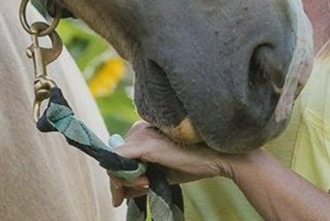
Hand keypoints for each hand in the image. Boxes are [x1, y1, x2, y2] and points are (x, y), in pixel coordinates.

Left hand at [107, 121, 242, 206]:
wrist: (216, 157)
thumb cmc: (192, 164)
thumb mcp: (161, 174)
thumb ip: (141, 179)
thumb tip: (121, 194)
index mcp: (143, 131)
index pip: (119, 155)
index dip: (118, 177)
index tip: (120, 197)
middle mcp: (139, 128)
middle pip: (114, 158)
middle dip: (118, 182)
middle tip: (122, 201)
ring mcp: (141, 134)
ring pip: (114, 161)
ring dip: (122, 182)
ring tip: (145, 188)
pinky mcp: (145, 145)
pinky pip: (119, 160)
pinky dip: (122, 177)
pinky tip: (143, 184)